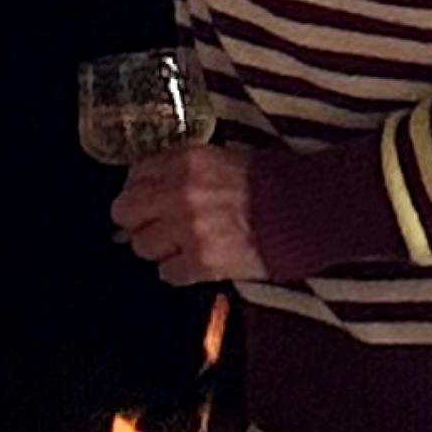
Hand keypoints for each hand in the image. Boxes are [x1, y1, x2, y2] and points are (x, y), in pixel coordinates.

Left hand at [110, 141, 272, 286]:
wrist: (306, 211)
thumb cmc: (272, 182)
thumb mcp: (223, 157)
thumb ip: (184, 169)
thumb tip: (151, 192)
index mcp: (186, 161)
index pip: (135, 175)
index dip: (139, 189)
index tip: (149, 199)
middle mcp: (179, 194)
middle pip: (125, 213)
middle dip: (137, 220)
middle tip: (156, 225)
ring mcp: (188, 230)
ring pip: (142, 247)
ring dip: (158, 248)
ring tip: (181, 245)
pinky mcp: (201, 263)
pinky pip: (167, 274)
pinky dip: (178, 272)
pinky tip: (194, 263)